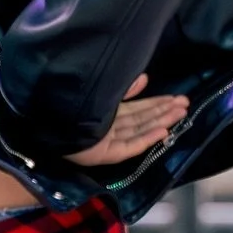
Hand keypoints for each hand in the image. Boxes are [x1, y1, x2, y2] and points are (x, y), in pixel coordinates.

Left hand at [65, 75, 187, 168]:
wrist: (46, 120)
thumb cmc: (71, 104)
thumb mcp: (104, 94)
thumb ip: (124, 89)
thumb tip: (144, 78)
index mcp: (108, 113)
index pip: (139, 109)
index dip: (158, 103)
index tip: (178, 99)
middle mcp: (110, 127)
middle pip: (143, 120)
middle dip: (165, 112)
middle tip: (186, 105)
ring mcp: (108, 142)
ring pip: (141, 131)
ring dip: (162, 122)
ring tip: (181, 114)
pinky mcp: (104, 154)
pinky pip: (130, 146)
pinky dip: (146, 139)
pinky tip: (163, 132)